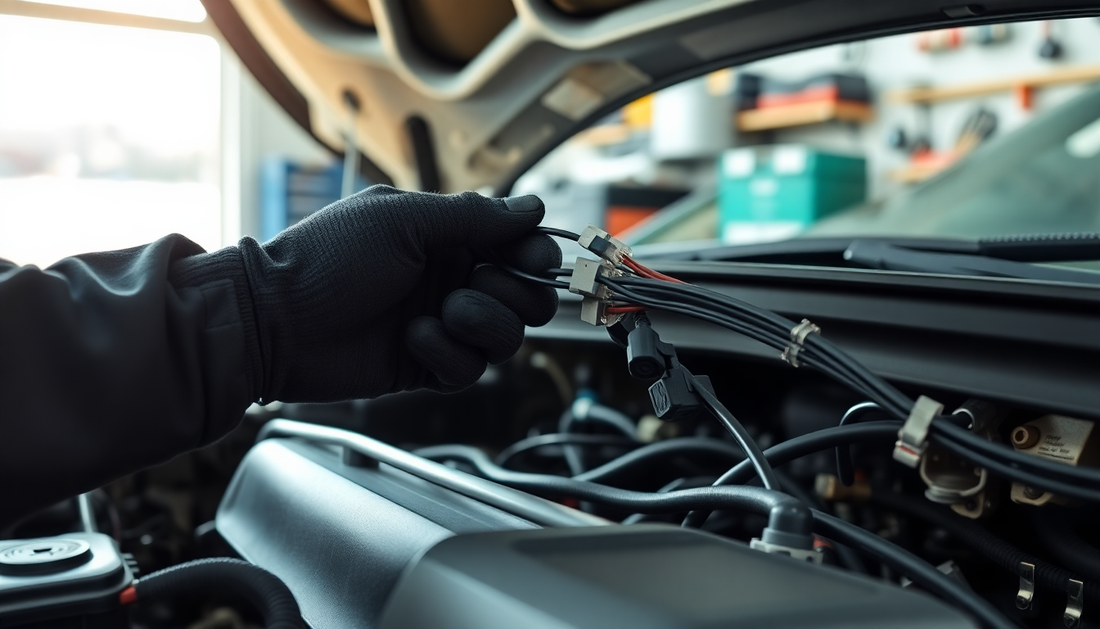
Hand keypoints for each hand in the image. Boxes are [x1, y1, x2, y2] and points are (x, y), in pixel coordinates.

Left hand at [239, 185, 559, 402]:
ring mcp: (443, 325)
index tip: (534, 258)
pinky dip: (447, 355)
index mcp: (447, 237)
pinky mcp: (428, 367)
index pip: (519, 245)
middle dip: (514, 293)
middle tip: (476, 283)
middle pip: (527, 297)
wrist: (275, 321)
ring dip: (482, 323)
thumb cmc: (328, 258)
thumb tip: (534, 206)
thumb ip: (474, 216)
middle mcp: (451, 280)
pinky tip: (412, 340)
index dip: (536, 254)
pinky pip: (470, 370)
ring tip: (441, 314)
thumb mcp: (402, 220)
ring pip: (507, 338)